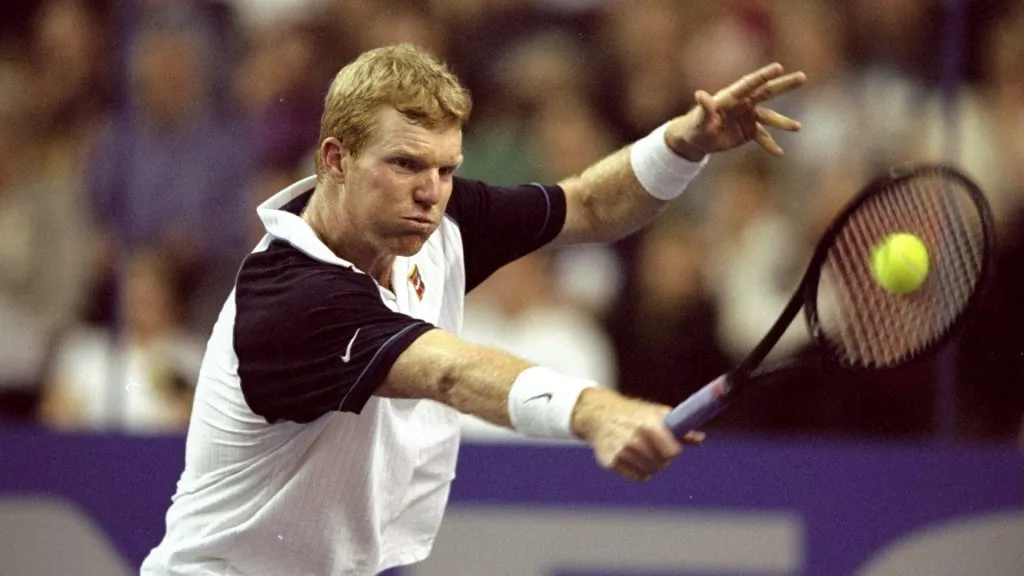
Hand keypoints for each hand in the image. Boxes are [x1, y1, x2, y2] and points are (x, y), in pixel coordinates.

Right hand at [571, 388, 704, 481]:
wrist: (599, 414)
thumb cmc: (633, 414)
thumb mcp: (655, 414)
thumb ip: (679, 428)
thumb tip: (701, 439)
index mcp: (649, 424)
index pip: (672, 452)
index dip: (673, 450)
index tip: (669, 446)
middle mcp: (635, 438)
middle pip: (662, 464)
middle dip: (662, 458)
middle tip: (654, 448)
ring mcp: (622, 451)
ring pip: (650, 472)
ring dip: (650, 465)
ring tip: (642, 451)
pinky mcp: (611, 462)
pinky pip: (636, 477)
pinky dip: (638, 471)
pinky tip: (633, 458)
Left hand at [666, 63, 806, 160]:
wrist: (698, 140)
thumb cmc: (696, 126)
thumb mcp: (699, 119)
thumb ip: (704, 108)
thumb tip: (700, 94)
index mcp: (731, 96)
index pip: (750, 84)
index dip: (763, 75)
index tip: (779, 67)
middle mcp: (744, 103)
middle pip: (767, 92)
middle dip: (784, 85)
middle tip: (802, 77)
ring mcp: (749, 116)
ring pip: (770, 117)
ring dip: (783, 122)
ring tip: (797, 127)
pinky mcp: (750, 130)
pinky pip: (763, 137)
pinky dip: (770, 144)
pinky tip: (779, 153)